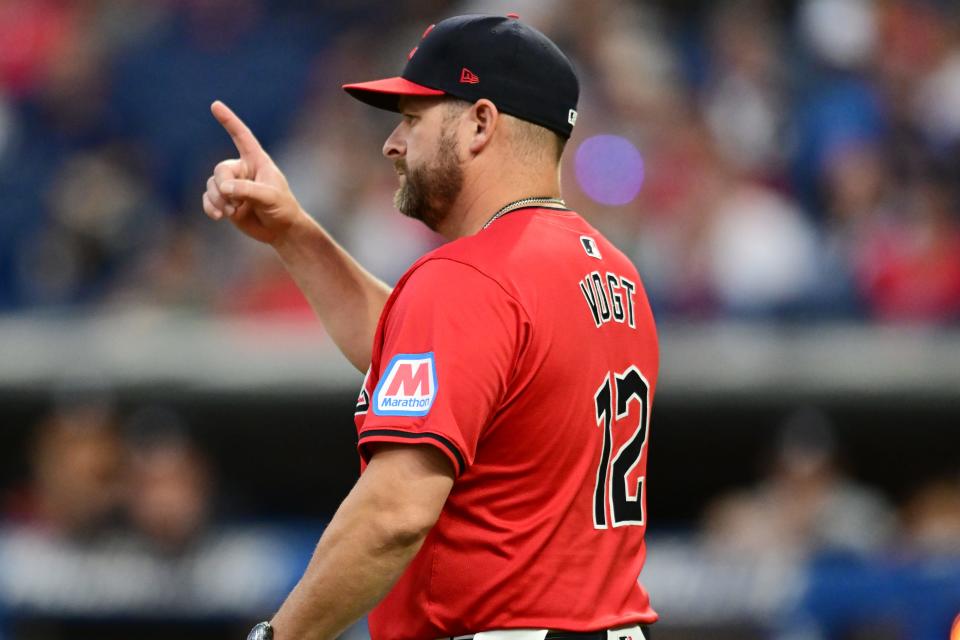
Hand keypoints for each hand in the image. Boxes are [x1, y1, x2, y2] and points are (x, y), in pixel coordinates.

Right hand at [203, 100, 303, 244]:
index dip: (229, 121)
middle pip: (221, 170)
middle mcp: (243, 170)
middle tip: (235, 203)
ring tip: (230, 212)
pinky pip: (208, 198)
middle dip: (223, 187)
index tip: (215, 105)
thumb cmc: (283, 209)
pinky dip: (210, 207)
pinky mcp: (225, 201)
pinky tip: (218, 217)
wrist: (281, 231)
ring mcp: (233, 186)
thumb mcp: (270, 197)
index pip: (242, 137)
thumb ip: (248, 190)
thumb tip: (224, 188)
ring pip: (212, 185)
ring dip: (217, 200)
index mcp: (257, 161)